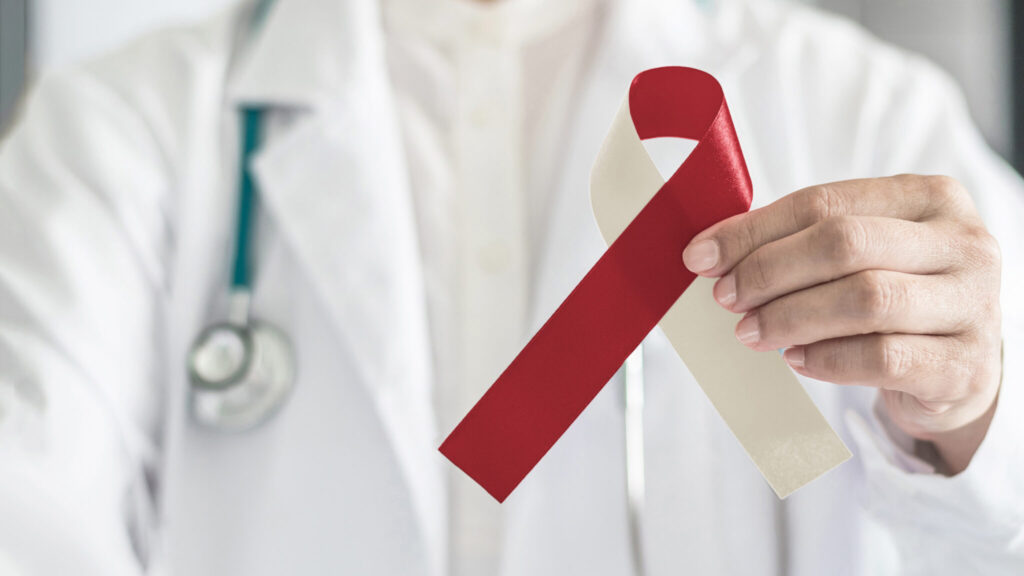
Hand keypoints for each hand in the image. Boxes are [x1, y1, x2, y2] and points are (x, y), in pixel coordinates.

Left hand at [682, 175, 1001, 473]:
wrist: (959, 368)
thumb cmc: (896, 296)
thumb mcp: (862, 254)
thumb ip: (800, 241)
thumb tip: (713, 251)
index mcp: (930, 197)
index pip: (825, 203)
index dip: (754, 230)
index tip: (701, 256)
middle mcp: (963, 243)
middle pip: (845, 244)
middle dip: (770, 271)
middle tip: (726, 297)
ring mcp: (973, 305)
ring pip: (866, 300)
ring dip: (791, 317)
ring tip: (750, 332)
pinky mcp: (965, 366)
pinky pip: (883, 358)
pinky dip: (827, 359)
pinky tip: (796, 360)